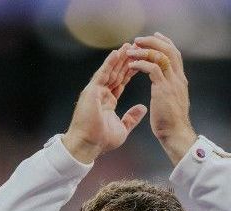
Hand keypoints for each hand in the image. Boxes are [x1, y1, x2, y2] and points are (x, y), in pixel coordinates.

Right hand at [61, 43, 146, 163]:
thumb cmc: (101, 141)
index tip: (140, 61)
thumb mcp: (123, 129)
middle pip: (116, 73)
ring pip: (110, 71)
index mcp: (108, 101)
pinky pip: (102, 74)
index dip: (130, 71)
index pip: (121, 82)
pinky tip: (117, 53)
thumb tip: (142, 108)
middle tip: (136, 47)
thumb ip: (131, 117)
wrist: (88, 146)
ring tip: (128, 45)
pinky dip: (109, 63)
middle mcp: (101, 93)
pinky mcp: (91, 91)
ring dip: (119, 58)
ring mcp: (95, 91)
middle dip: (126, 60)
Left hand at [128, 32, 196, 164]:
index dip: (164, 43)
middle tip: (138, 40)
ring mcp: (172, 83)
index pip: (174, 54)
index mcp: (180, 80)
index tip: (153, 37)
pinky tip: (131, 65)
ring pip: (160, 56)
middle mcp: (178, 78)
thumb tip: (163, 86)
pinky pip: (152, 68)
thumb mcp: (172, 101)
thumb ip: (169, 90)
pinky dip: (141, 63)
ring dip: (144, 50)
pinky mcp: (163, 89)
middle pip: (169, 50)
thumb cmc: (171, 123)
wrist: (176, 135)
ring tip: (131, 50)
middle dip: (153, 41)